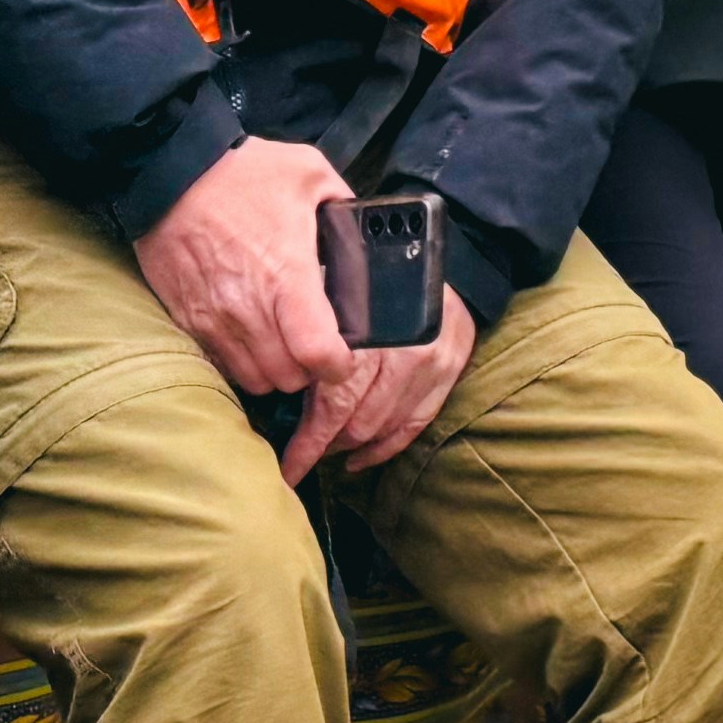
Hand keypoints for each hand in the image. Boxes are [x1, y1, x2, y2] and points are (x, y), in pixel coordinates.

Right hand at [135, 135, 357, 402]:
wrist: (169, 172)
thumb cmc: (241, 172)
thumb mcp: (308, 172)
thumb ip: (343, 203)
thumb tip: (360, 227)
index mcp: (288, 275)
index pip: (317, 351)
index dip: (339, 364)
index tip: (344, 356)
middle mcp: (250, 308)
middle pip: (287, 376)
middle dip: (308, 368)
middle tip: (313, 345)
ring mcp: (215, 319)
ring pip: (254, 378)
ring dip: (274, 369)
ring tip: (282, 344)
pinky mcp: (188, 319)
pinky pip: (221, 363)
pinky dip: (241, 361)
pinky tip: (250, 336)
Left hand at [287, 288, 479, 485]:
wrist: (423, 254)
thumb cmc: (362, 275)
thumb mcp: (328, 294)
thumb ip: (310, 337)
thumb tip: (275, 381)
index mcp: (365, 333)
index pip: (334, 404)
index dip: (308, 443)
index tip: (288, 467)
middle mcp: (401, 353)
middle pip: (357, 422)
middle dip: (325, 444)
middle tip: (303, 453)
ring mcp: (429, 365)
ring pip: (383, 427)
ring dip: (351, 446)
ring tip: (329, 448)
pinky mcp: (447, 373)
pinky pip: (413, 426)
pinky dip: (384, 448)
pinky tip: (359, 458)